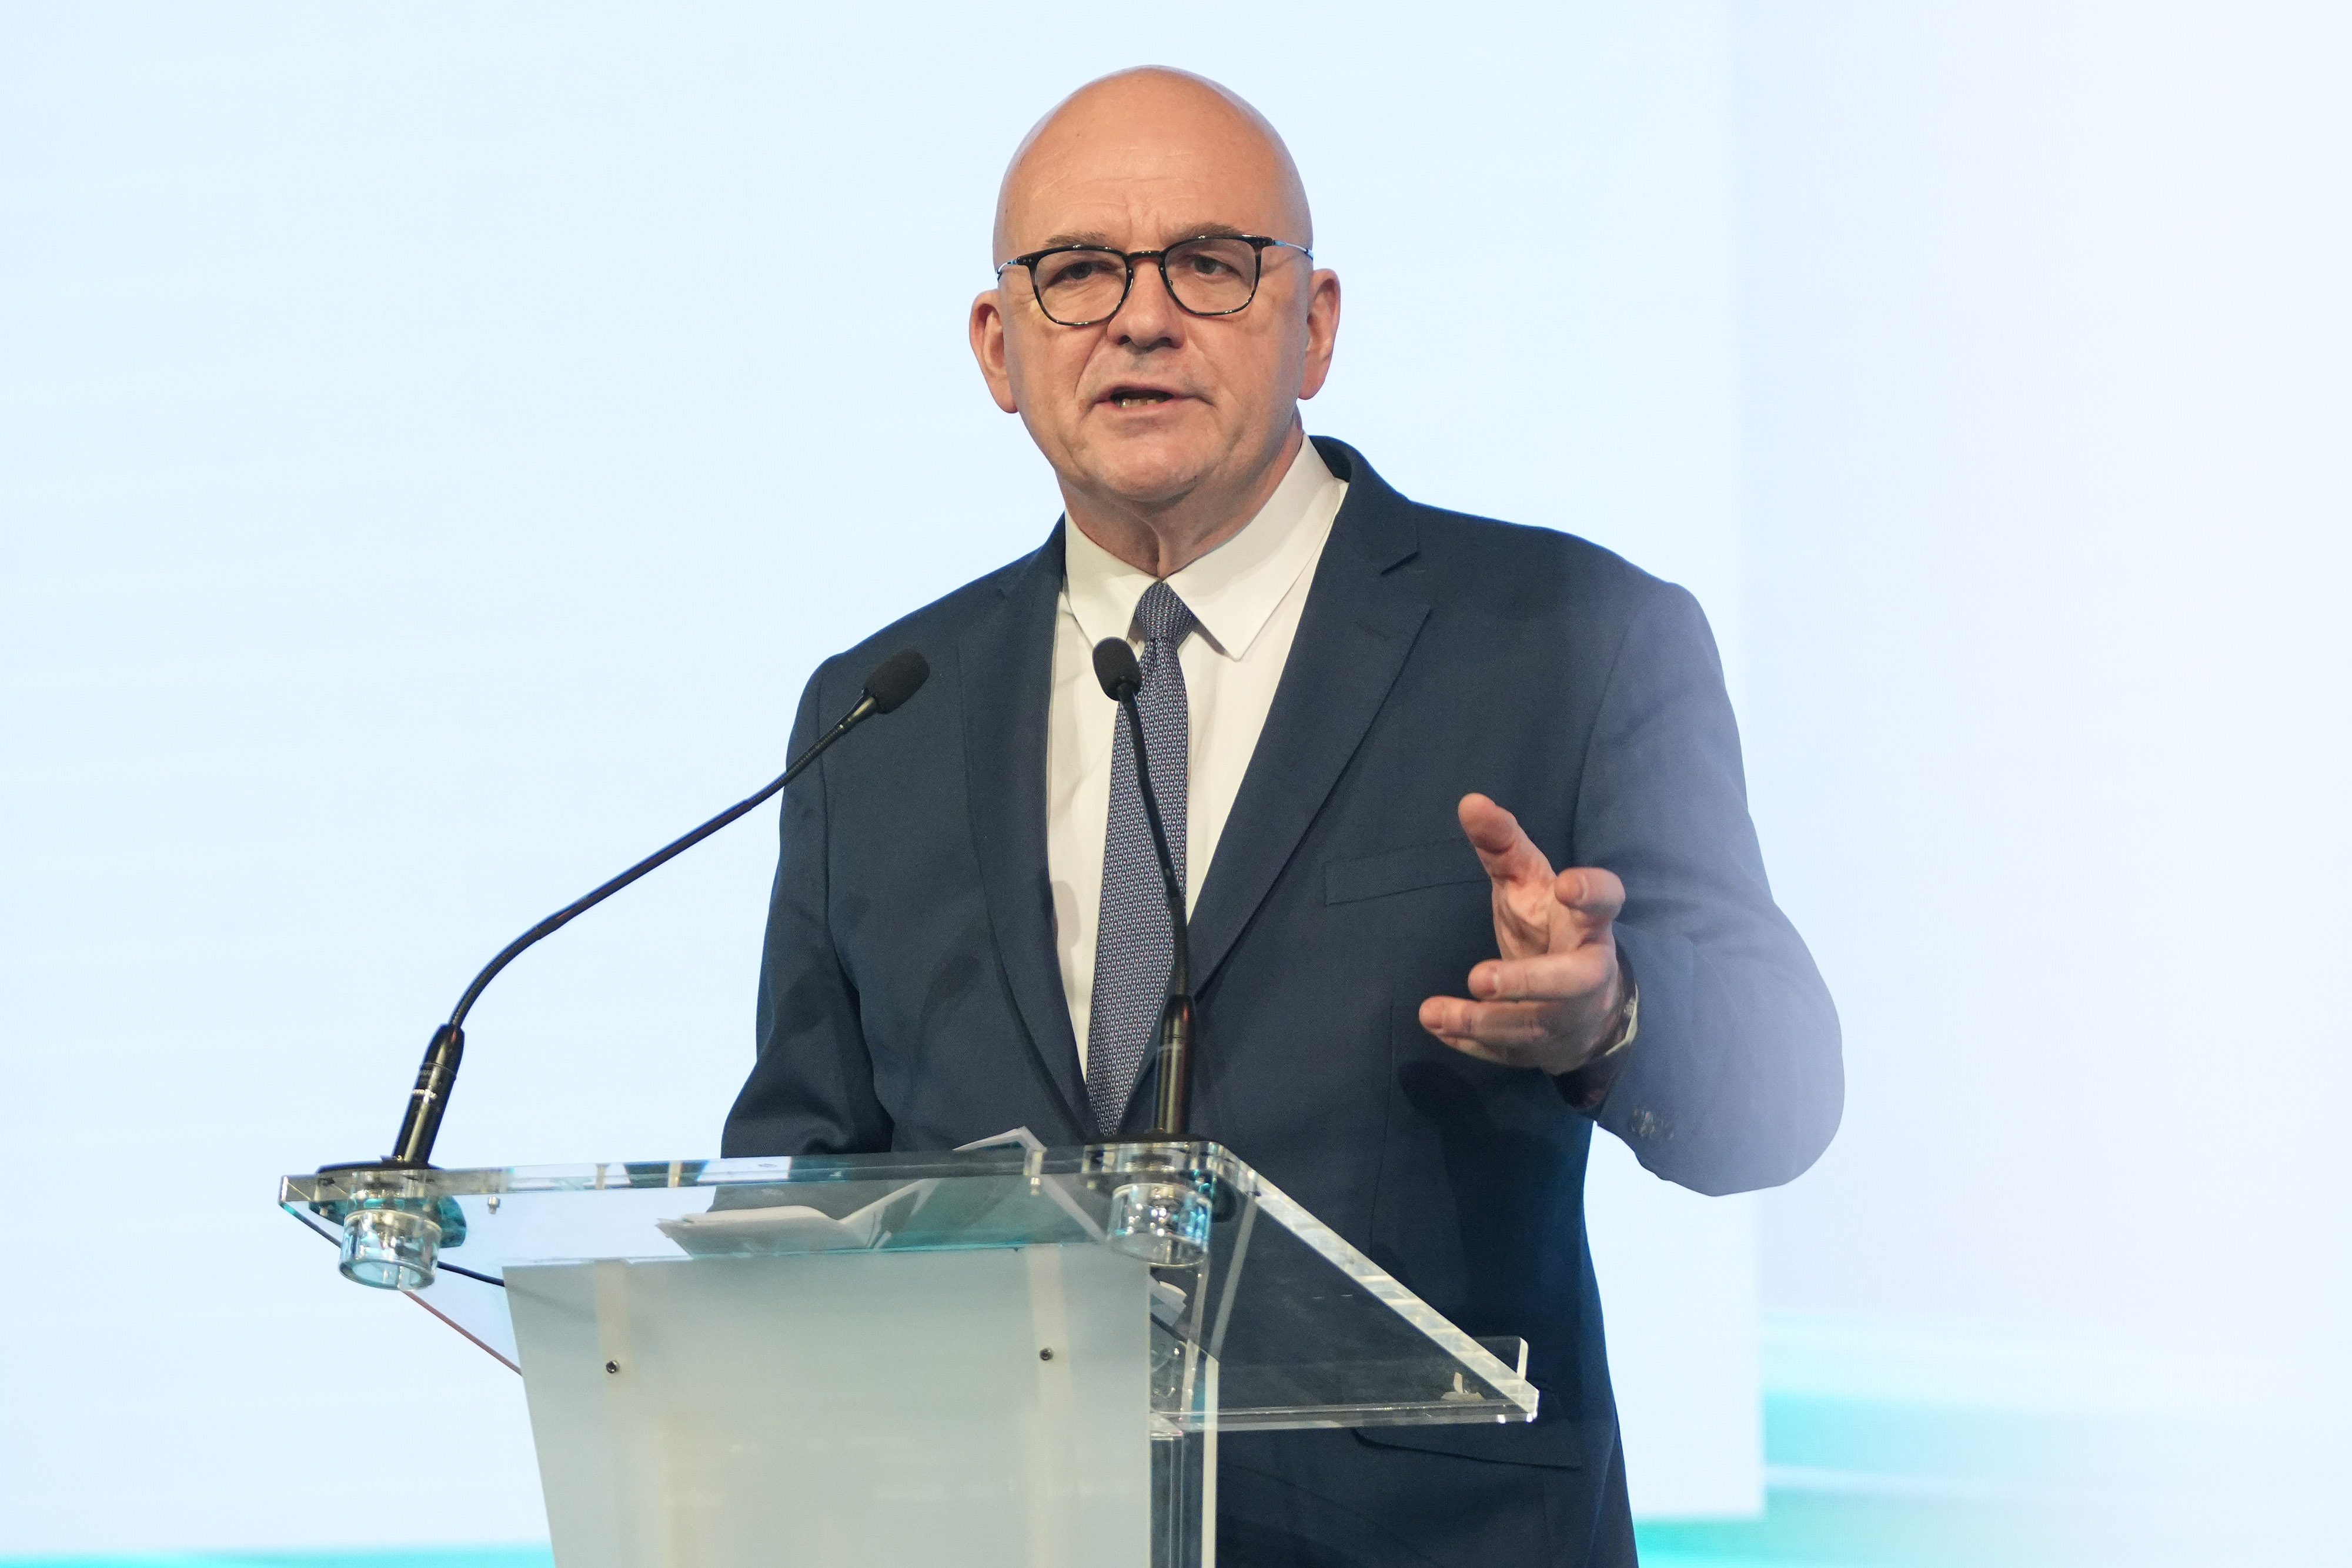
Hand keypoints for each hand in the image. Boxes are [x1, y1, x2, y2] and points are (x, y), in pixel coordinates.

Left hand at [1419, 793, 1626, 1075]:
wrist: (1582, 1006)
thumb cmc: (1549, 928)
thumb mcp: (1527, 882)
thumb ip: (1501, 844)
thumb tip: (1469, 801)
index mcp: (1589, 922)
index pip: (1605, 902)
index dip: (1592, 893)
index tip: (1567, 883)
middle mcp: (1586, 971)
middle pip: (1571, 980)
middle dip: (1527, 982)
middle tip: (1478, 977)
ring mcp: (1565, 1016)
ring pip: (1530, 1025)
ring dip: (1481, 1022)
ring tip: (1434, 1012)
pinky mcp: (1539, 1048)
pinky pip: (1506, 1052)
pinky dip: (1470, 1045)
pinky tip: (1436, 1026)